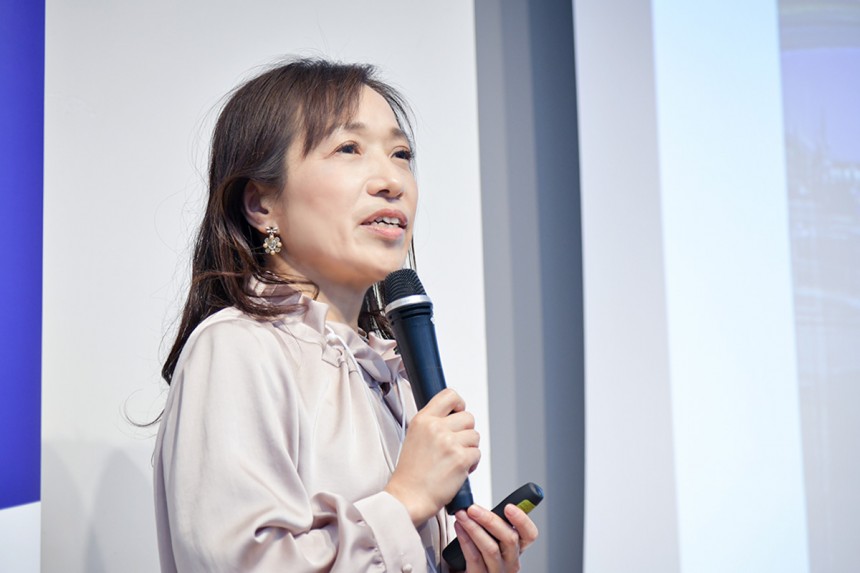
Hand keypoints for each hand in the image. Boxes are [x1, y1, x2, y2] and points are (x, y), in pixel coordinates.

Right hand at [385, 388, 480, 524]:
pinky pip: (477, 454)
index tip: (458, 414)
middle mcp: (436, 428)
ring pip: (475, 436)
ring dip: (469, 449)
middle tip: (455, 446)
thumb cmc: (410, 474)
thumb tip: (453, 417)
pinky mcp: (461, 459)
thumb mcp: (414, 437)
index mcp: (423, 420)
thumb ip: (433, 424)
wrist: (408, 498)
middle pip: (468, 417)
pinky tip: (458, 470)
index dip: (459, 404)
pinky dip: (471, 464)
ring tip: (454, 460)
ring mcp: (449, 443)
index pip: (450, 395)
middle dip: (465, 432)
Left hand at [452, 504, 538, 572]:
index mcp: (516, 549)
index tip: (509, 506)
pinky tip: (459, 528)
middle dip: (490, 520)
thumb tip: (482, 502)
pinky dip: (465, 541)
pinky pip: (474, 558)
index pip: (529, 534)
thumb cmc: (478, 555)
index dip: (522, 520)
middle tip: (473, 508)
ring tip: (462, 515)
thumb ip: (492, 524)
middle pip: (510, 540)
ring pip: (491, 549)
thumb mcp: (491, 537)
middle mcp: (510, 562)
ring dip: (474, 528)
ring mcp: (497, 572)